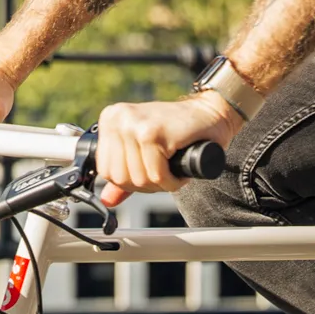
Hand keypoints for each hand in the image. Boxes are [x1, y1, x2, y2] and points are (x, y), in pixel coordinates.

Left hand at [97, 91, 240, 205]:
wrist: (209, 114)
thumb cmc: (179, 131)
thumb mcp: (145, 151)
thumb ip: (124, 173)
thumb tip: (106, 200)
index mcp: (111, 119)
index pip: (105, 170)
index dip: (130, 182)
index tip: (150, 174)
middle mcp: (118, 118)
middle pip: (120, 178)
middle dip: (145, 185)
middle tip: (164, 173)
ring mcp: (133, 124)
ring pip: (138, 179)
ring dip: (160, 184)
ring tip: (172, 169)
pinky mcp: (152, 132)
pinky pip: (156, 175)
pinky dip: (171, 182)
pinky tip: (179, 171)